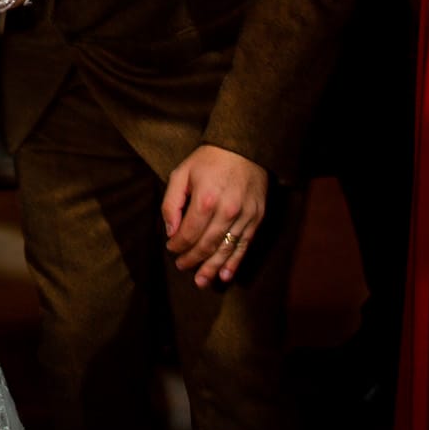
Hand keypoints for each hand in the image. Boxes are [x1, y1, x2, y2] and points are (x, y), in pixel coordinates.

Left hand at [162, 144, 269, 286]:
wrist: (245, 147)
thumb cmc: (209, 159)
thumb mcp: (182, 173)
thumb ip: (172, 202)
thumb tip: (171, 231)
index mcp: (205, 199)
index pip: (189, 233)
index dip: (178, 245)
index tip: (171, 249)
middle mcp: (226, 211)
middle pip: (206, 245)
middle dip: (192, 259)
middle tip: (182, 267)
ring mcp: (244, 216)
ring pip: (226, 249)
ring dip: (212, 268)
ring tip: (201, 281)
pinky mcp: (256, 218)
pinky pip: (244, 245)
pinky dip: (235, 262)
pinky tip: (225, 275)